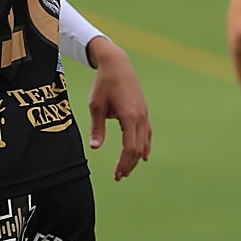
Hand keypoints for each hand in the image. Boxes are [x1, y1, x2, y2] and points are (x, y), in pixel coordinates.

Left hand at [85, 37, 151, 180]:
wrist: (117, 64)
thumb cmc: (103, 83)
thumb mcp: (96, 105)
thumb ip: (97, 127)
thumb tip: (94, 148)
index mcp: (129, 116)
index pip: (130, 148)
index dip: (124, 163)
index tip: (116, 174)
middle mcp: (140, 117)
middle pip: (138, 148)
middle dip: (129, 164)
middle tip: (119, 177)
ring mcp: (144, 114)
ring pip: (143, 142)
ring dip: (136, 157)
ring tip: (126, 170)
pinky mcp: (143, 111)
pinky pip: (146, 133)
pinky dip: (144, 145)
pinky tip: (143, 156)